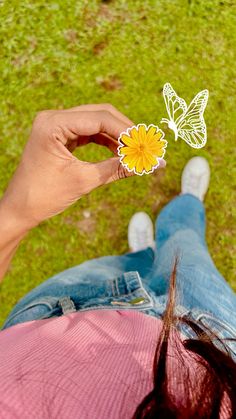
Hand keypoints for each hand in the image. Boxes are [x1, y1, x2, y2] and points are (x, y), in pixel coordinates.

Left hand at [0, 104, 164, 229]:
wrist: (20, 209)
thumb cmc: (45, 196)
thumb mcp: (85, 181)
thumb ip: (119, 168)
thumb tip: (153, 165)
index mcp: (53, 124)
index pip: (100, 118)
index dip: (127, 131)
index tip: (147, 146)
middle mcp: (54, 118)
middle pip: (100, 114)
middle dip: (125, 131)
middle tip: (146, 147)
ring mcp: (56, 125)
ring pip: (97, 122)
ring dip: (118, 136)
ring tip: (136, 153)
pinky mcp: (60, 135)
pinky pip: (89, 132)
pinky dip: (106, 142)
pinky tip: (121, 153)